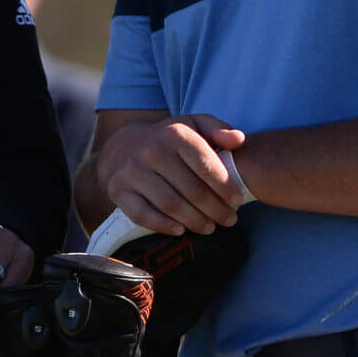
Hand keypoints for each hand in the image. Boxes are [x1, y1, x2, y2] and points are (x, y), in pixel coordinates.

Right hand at [94, 114, 247, 236]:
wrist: (123, 147)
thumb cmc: (168, 140)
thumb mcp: (193, 125)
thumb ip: (218, 129)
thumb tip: (239, 140)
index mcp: (173, 134)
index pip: (206, 165)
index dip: (226, 186)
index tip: (237, 200)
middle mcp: (151, 151)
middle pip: (192, 190)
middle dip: (216, 209)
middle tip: (229, 219)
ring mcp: (132, 172)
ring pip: (171, 205)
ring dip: (195, 221)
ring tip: (210, 227)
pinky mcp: (118, 190)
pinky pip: (142, 214)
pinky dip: (163, 226)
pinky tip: (181, 231)